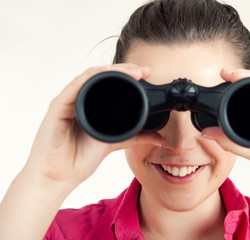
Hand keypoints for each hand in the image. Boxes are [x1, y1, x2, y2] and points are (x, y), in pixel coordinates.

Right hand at [24, 64, 162, 188]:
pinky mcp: (58, 106)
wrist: (59, 176)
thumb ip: (135, 137)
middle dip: (124, 69)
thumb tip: (160, 137)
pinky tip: (106, 75)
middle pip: (101, 75)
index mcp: (91, 105)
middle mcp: (79, 99)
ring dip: (112, 70)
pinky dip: (92, 78)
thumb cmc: (79, 159)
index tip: (147, 73)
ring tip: (132, 72)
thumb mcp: (114, 143)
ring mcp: (68, 100)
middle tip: (143, 70)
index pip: (109, 82)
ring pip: (90, 76)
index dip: (128, 75)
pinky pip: (75, 86)